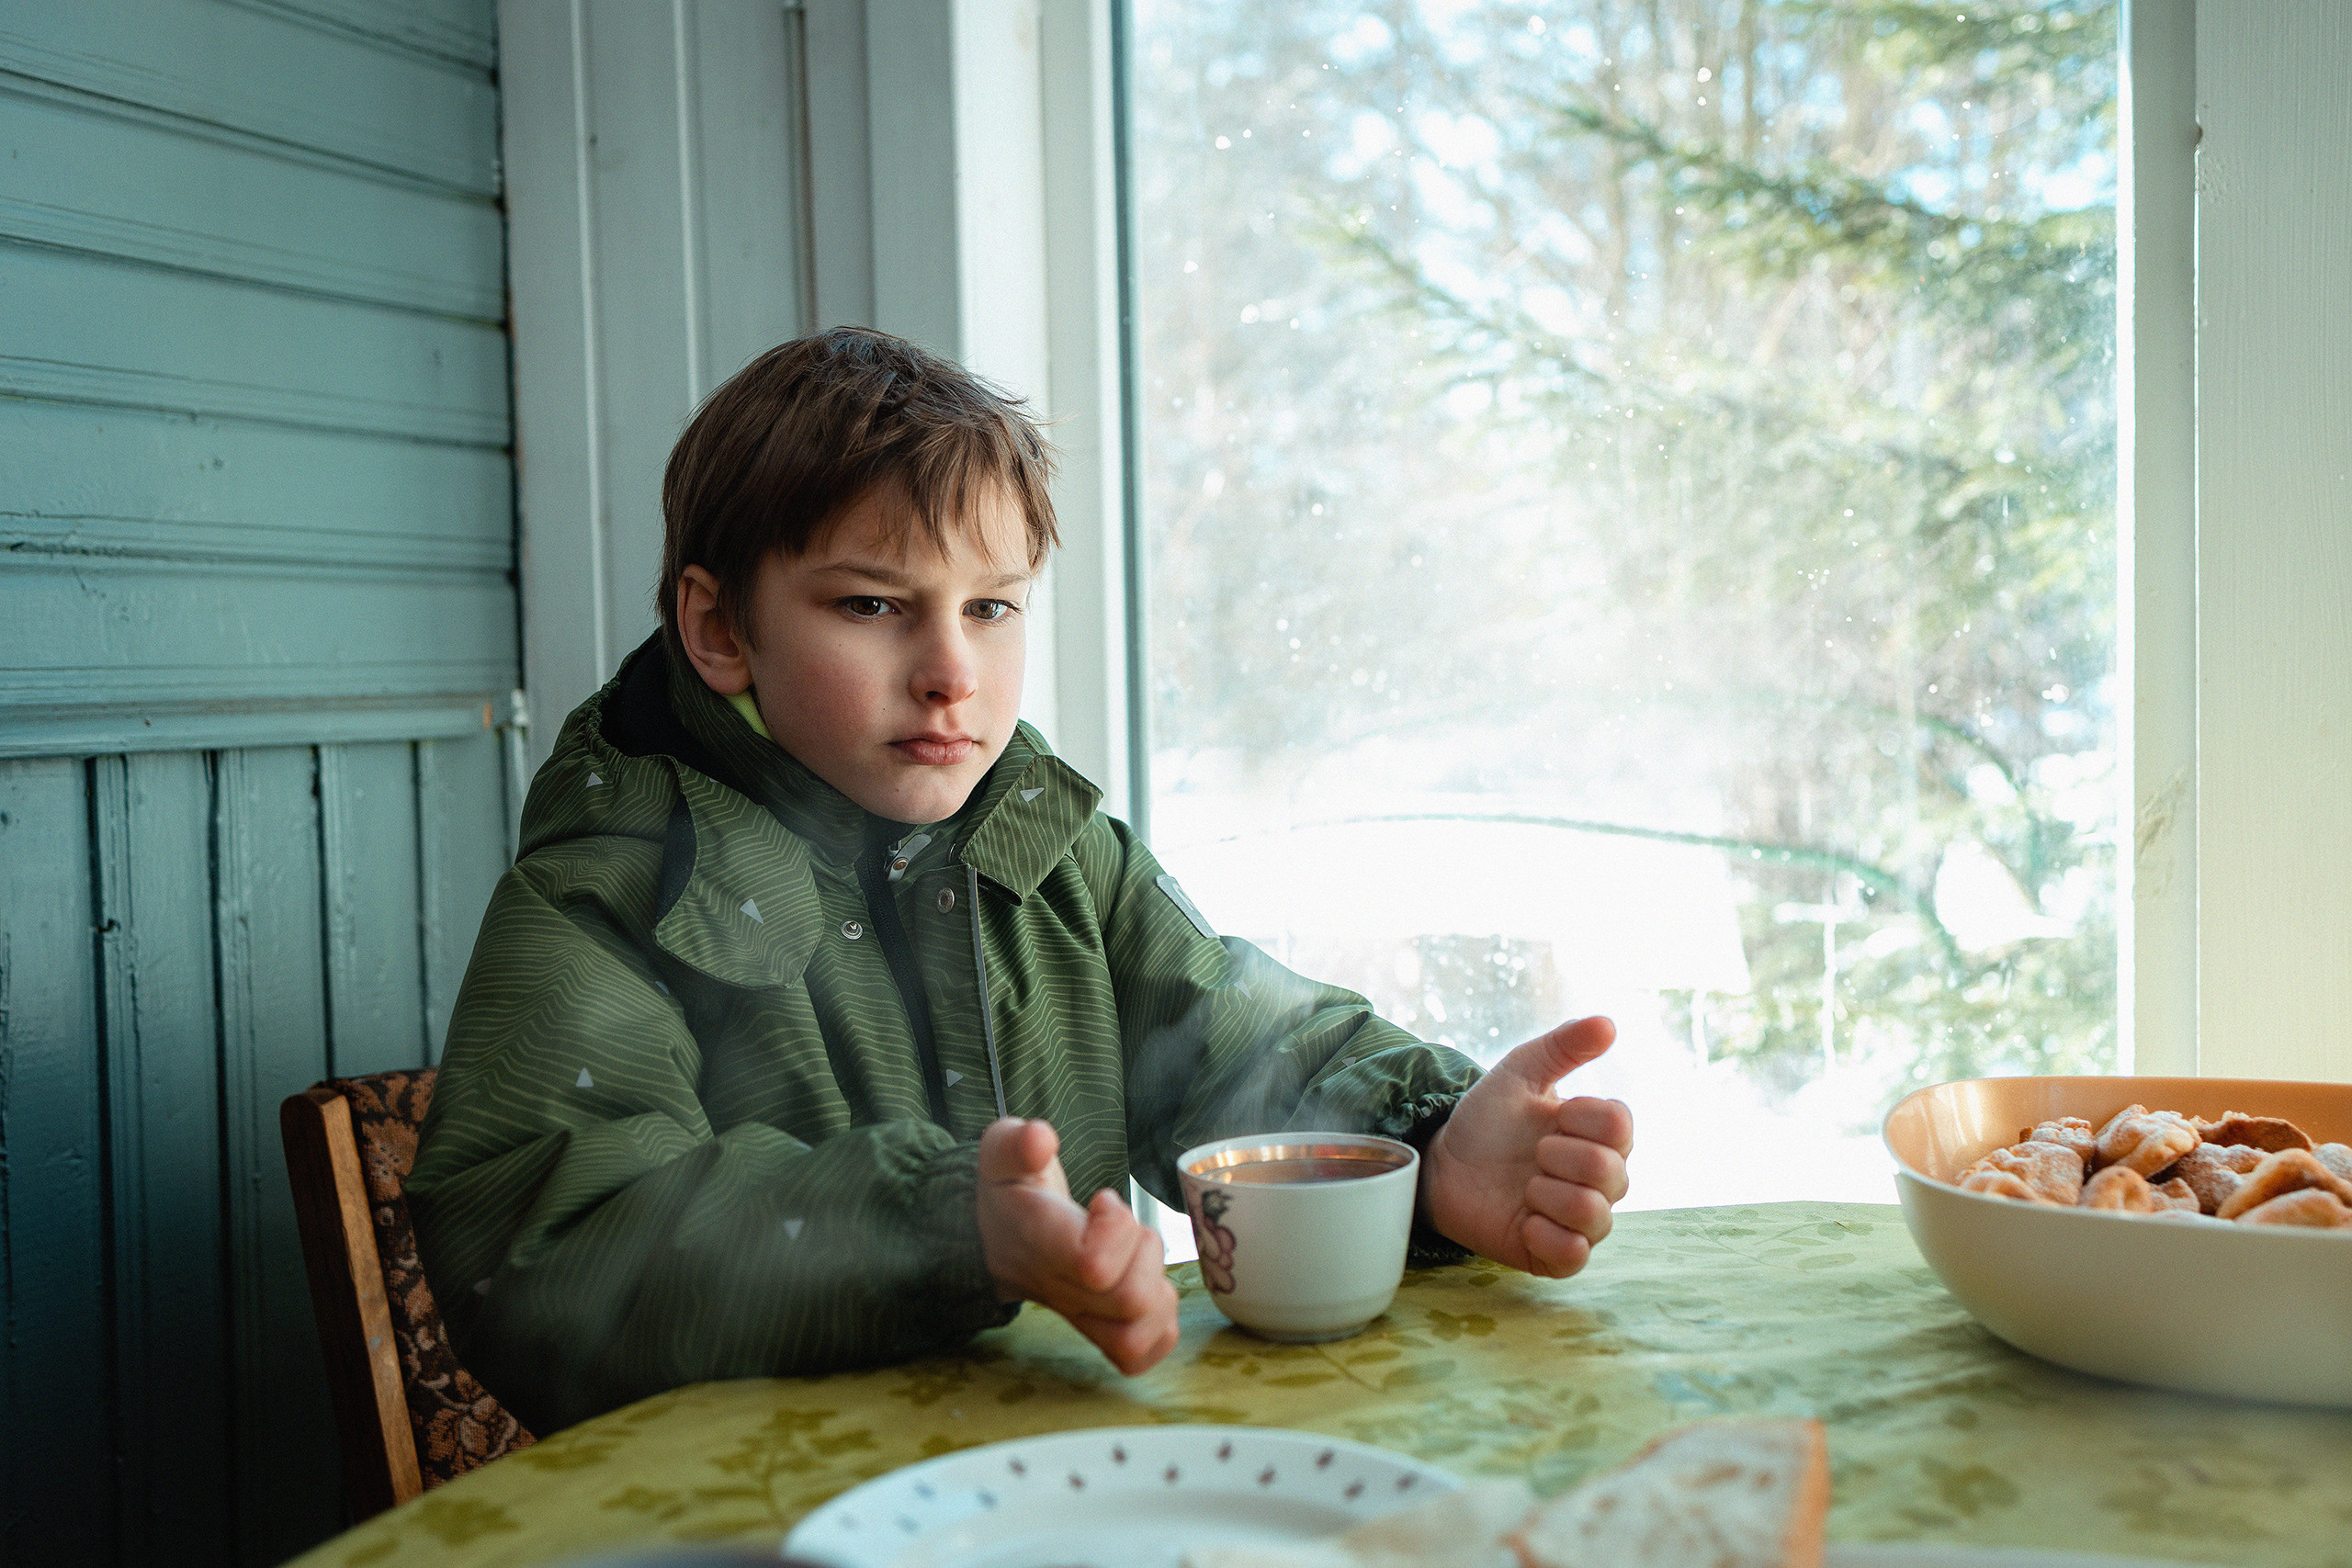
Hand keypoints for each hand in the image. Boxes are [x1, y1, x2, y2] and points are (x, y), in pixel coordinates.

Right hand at [976, 1117, 1180, 1374]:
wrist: (995, 1236)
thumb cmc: (1010, 1190)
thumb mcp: (1002, 1153)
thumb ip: (1019, 1143)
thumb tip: (1041, 1139)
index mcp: (1041, 1244)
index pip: (1093, 1264)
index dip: (1117, 1228)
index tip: (1102, 1201)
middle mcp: (1062, 1291)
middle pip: (1130, 1300)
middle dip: (1145, 1251)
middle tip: (1124, 1227)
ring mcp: (1082, 1318)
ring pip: (1139, 1334)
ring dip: (1157, 1288)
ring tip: (1135, 1257)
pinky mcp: (1101, 1333)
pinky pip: (1143, 1353)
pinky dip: (1161, 1324)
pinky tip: (1147, 1285)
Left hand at [1420, 1016, 1632, 1277]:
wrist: (1443, 1163)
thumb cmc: (1488, 1120)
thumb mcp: (1519, 1073)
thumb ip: (1562, 1045)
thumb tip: (1608, 1023)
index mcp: (1599, 1136)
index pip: (1621, 1126)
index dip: (1579, 1117)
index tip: (1550, 1114)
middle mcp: (1600, 1181)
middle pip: (1612, 1173)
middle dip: (1558, 1156)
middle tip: (1531, 1153)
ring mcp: (1580, 1220)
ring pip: (1596, 1215)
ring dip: (1548, 1195)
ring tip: (1523, 1187)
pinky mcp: (1556, 1255)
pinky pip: (1575, 1256)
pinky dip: (1546, 1236)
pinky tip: (1524, 1221)